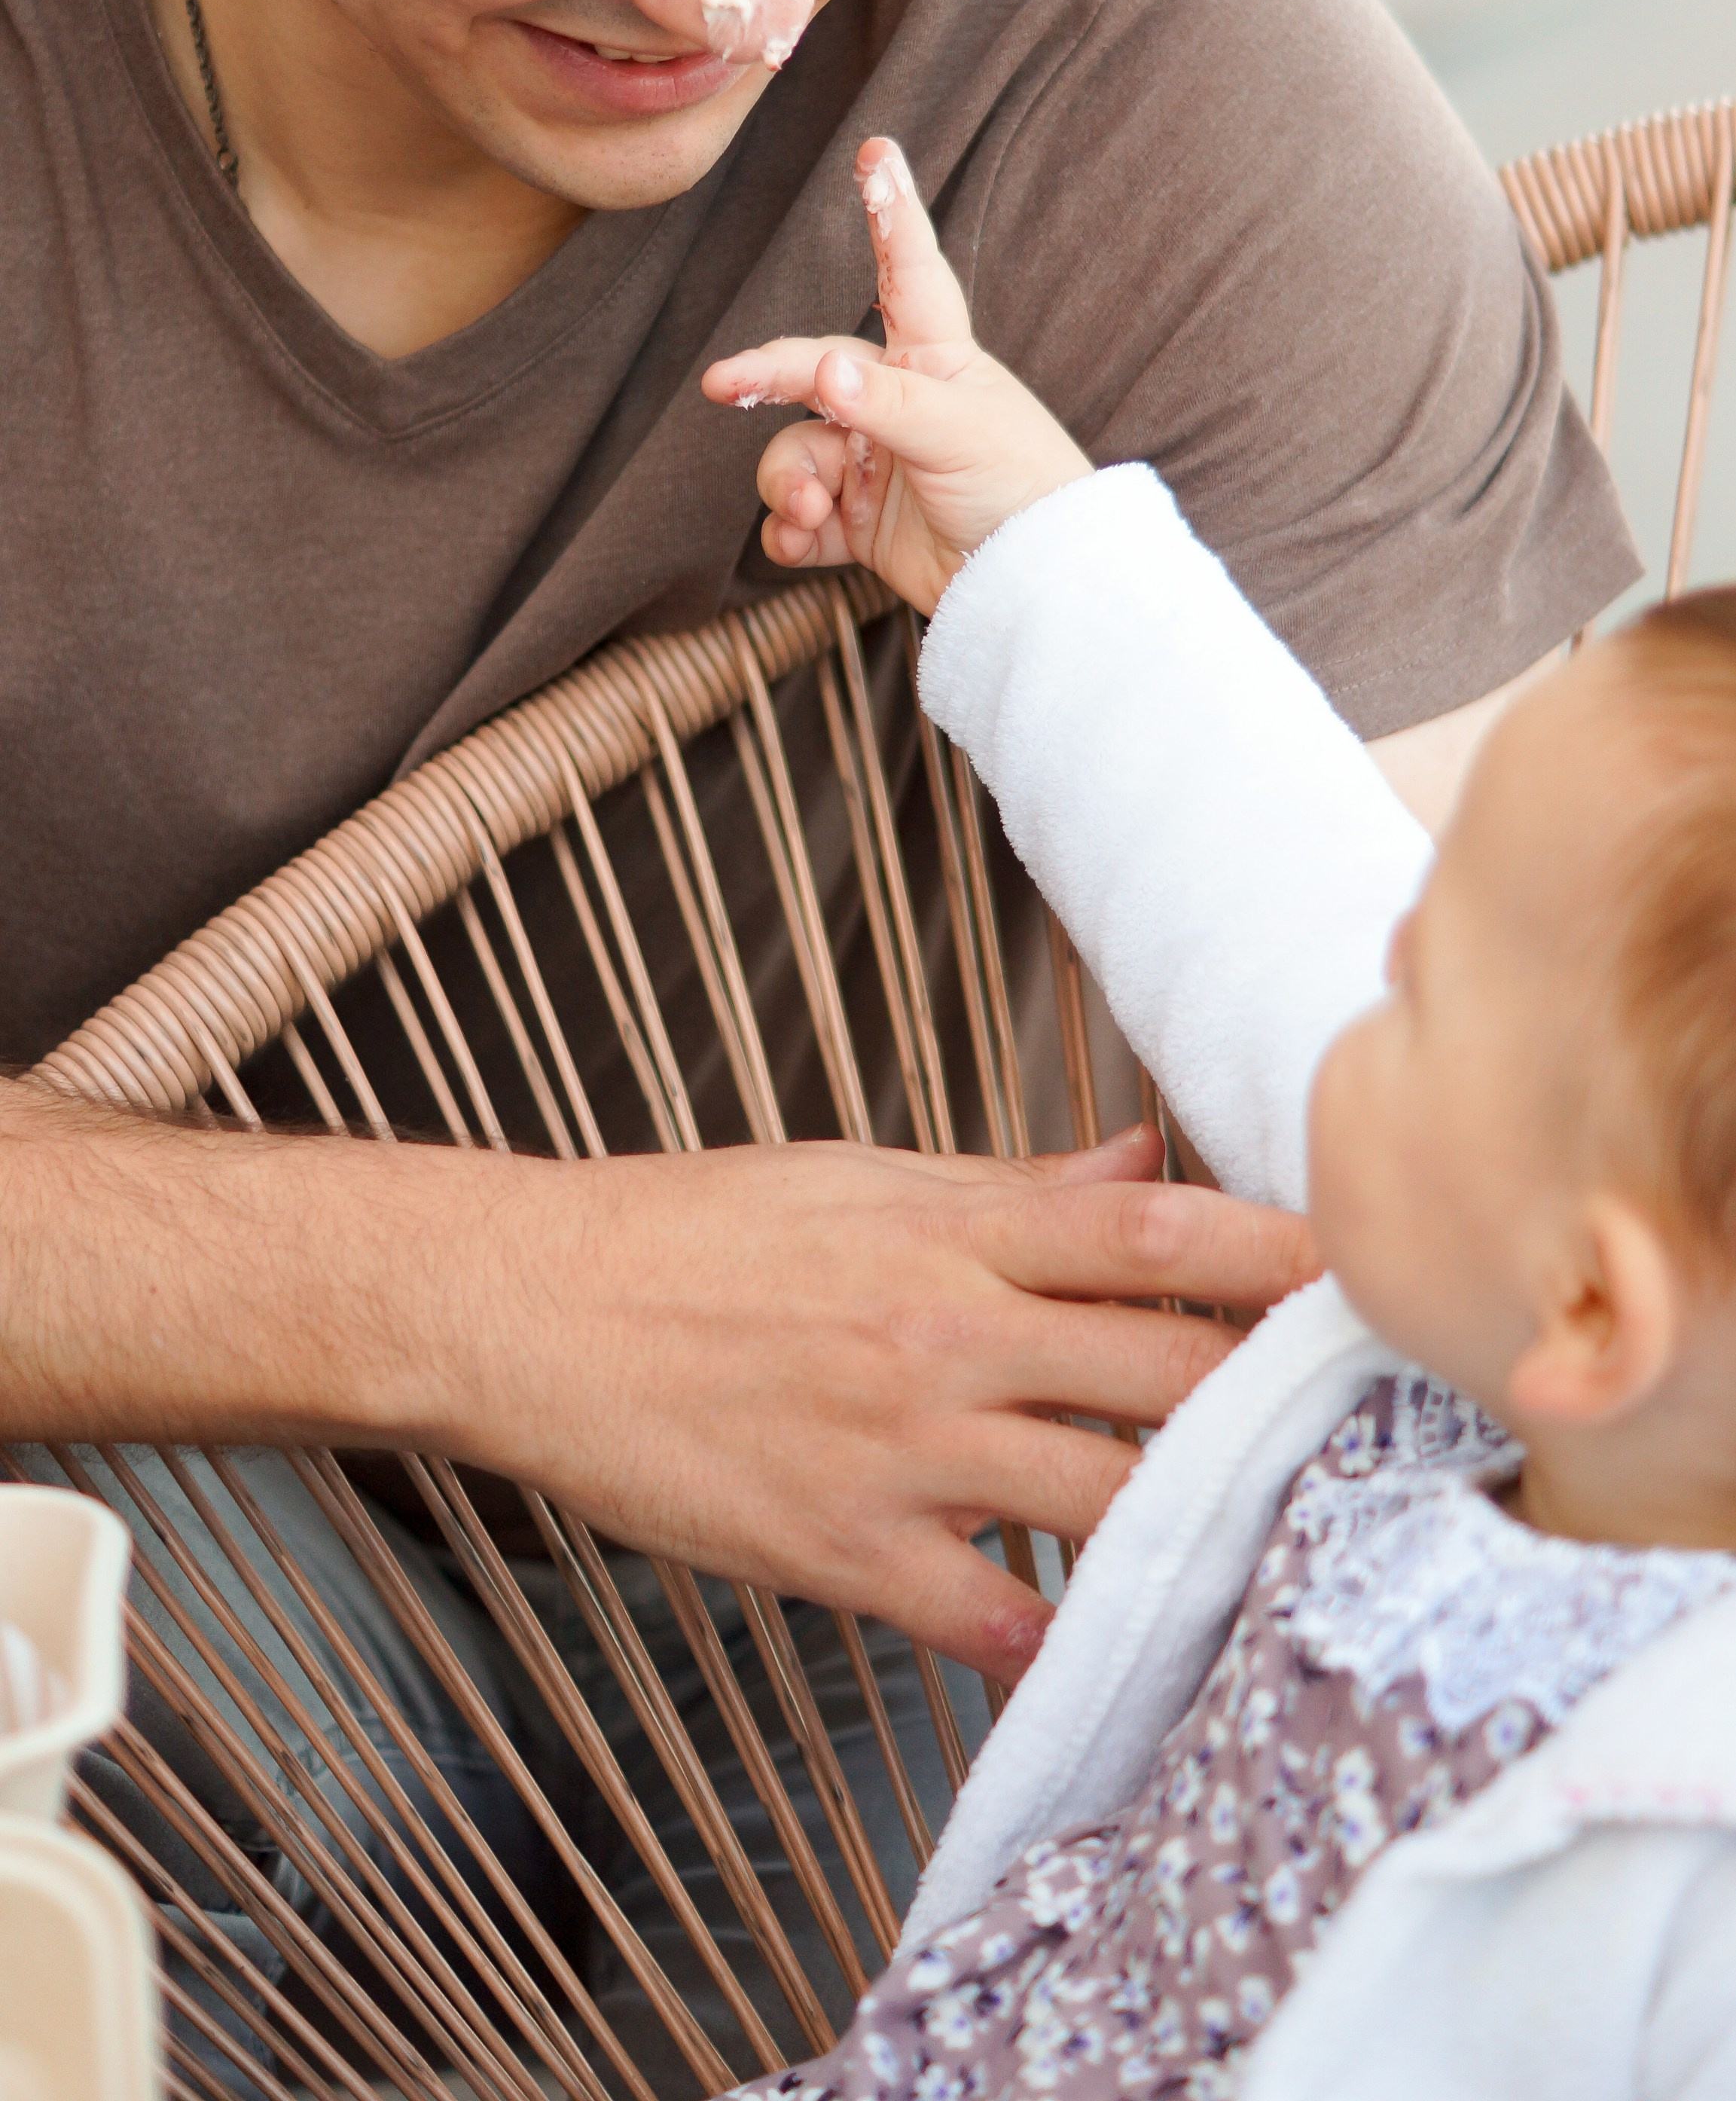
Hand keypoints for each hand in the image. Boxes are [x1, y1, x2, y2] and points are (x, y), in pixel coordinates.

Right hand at [507, 1128, 1320, 1677]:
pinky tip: (1119, 1647)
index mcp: (947, 1233)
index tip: (1358, 1266)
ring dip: (1199, 1523)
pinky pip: (986, 1614)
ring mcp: (897, 1451)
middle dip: (1273, 1397)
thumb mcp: (858, 1178)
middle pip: (1156, 1370)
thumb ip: (1013, 1188)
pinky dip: (1060, 1635)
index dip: (1266, 1253)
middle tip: (1372, 1419)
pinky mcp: (842, 1550)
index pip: (1144, 1231)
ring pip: (1099, 1499)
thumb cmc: (695, 1233)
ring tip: (1289, 1540)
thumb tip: (1140, 1160)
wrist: (536, 1311)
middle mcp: (940, 1336)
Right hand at [703, 136, 1092, 616]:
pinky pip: (797, 517)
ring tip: (813, 508)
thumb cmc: (1021, 490)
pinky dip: (790, 530)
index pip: (907, 273)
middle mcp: (895, 403)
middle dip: (767, 375)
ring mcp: (873, 464)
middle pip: (813, 371)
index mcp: (935, 360)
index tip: (877, 150)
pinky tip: (804, 539)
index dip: (890, 212)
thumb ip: (885, 403)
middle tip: (723, 384)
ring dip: (789, 480)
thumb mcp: (959, 434)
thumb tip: (823, 374)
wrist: (1034, 589)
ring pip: (794, 452)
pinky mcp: (858, 525)